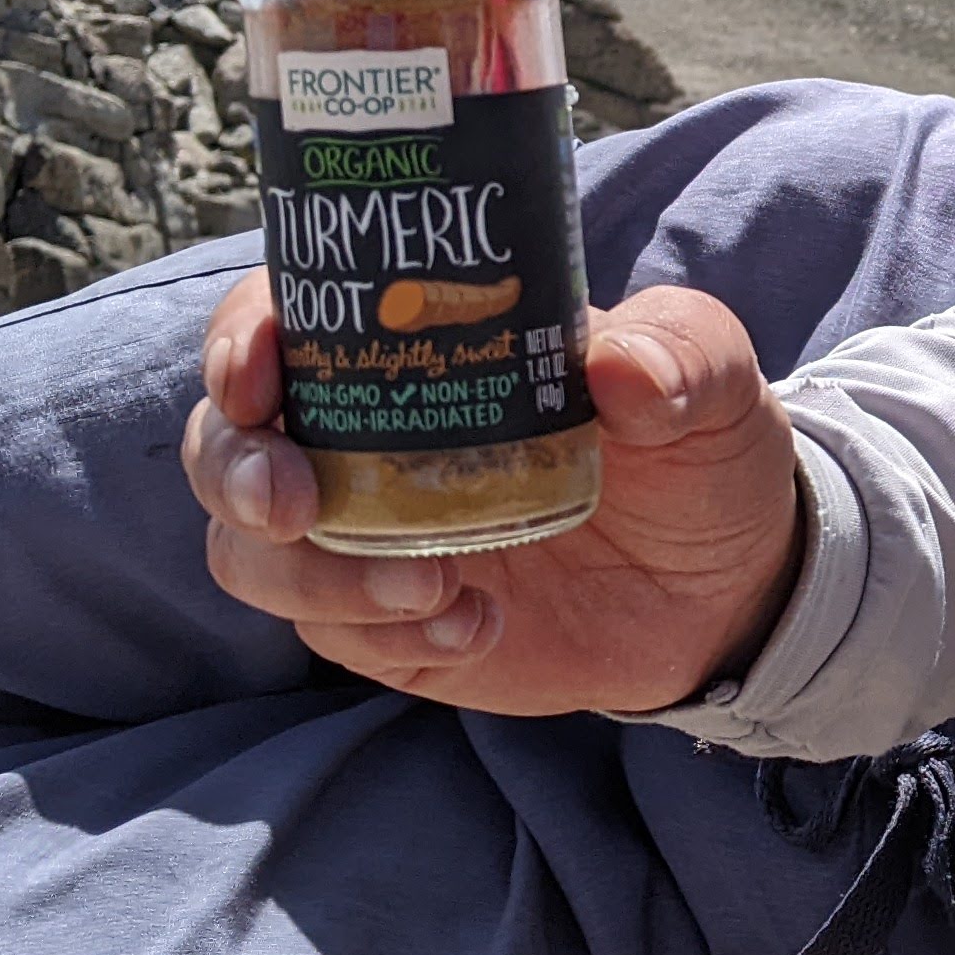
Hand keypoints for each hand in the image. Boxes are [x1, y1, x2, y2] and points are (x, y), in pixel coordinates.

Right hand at [183, 270, 806, 715]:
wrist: (726, 586)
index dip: (244, 338)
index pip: (285, 318)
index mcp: (415, 347)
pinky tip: (477, 627)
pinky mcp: (389, 627)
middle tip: (296, 505)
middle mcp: (363, 438)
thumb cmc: (696, 452)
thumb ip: (681, 355)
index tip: (258, 374)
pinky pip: (336, 635)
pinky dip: (388, 635)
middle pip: (228, 444)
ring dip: (316, 575)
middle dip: (235, 471)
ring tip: (433, 585)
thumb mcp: (713, 383)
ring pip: (253, 555)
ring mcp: (368, 537)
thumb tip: (620, 364)